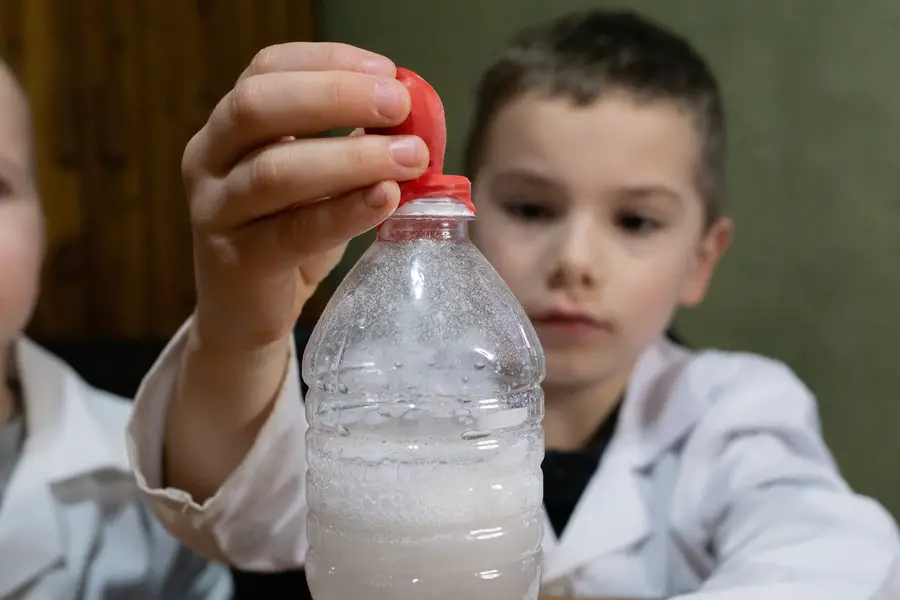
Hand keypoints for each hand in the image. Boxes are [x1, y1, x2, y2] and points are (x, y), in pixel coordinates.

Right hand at [182, 42, 429, 350]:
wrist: (244, 315)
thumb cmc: (287, 235)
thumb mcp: (317, 181)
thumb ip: (349, 145)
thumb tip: (412, 117)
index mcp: (228, 125)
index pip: (267, 69)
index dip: (328, 61)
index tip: (388, 71)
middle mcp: (208, 158)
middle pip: (259, 105)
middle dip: (336, 96)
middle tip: (399, 106)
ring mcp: (215, 210)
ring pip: (275, 170)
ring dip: (351, 158)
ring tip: (409, 158)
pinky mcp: (235, 262)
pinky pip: (292, 231)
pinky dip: (344, 213)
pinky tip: (386, 199)